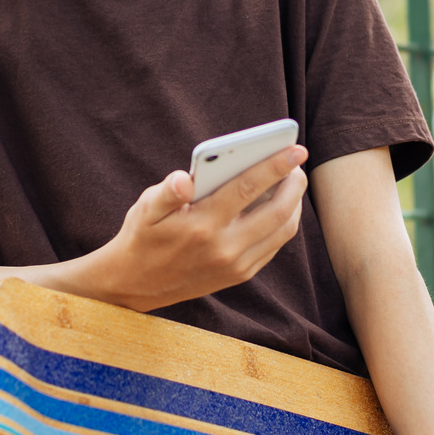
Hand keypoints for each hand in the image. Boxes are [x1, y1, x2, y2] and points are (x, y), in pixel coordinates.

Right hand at [82, 146, 307, 310]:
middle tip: (297, 163)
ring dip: (294, 204)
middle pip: (276, 212)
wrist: (136, 285)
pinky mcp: (240, 275)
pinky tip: (280, 205)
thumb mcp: (145, 209)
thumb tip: (183, 180)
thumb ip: (166, 192)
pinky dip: (283, 223)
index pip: (246, 189)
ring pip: (282, 232)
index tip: (295, 149)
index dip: (274, 167)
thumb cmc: (143, 236)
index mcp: (201, 226)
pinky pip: (273, 246)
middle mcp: (224, 249)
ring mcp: (235, 266)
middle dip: (294, 184)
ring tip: (291, 182)